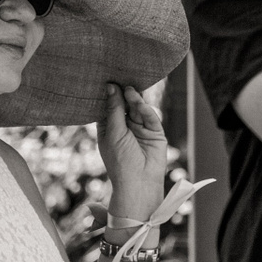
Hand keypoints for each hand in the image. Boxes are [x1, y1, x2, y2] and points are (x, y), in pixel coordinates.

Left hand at [98, 83, 168, 223]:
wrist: (139, 182)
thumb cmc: (120, 161)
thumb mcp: (113, 133)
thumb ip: (113, 110)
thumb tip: (110, 87)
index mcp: (109, 129)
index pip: (109, 108)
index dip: (109, 96)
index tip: (107, 80)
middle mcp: (125, 128)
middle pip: (125, 106)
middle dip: (123, 94)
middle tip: (120, 79)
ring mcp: (140, 130)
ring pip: (138, 109)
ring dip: (134, 99)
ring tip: (129, 89)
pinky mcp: (155, 132)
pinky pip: (150, 117)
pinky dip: (145, 109)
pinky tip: (138, 102)